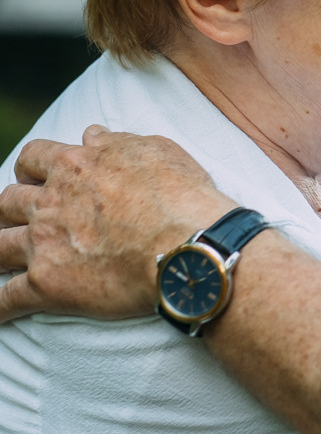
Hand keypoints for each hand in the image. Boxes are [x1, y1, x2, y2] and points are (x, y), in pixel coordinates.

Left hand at [0, 125, 234, 322]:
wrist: (189, 247)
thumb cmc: (181, 197)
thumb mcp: (156, 150)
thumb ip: (117, 141)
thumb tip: (92, 135)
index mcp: (75, 165)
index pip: (33, 158)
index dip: (31, 169)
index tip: (35, 178)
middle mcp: (51, 201)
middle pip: (8, 200)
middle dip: (10, 209)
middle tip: (19, 219)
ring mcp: (44, 243)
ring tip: (2, 260)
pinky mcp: (46, 284)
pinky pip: (6, 298)